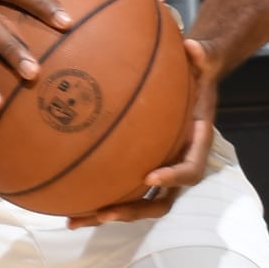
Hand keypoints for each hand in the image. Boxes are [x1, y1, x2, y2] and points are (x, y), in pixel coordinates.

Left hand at [68, 35, 217, 226]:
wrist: (195, 83)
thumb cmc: (198, 71)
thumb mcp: (204, 60)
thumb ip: (202, 56)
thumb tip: (192, 47)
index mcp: (196, 145)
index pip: (190, 170)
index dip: (173, 177)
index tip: (149, 177)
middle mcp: (178, 165)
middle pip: (160, 201)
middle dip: (133, 210)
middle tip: (105, 213)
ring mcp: (159, 172)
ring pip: (137, 203)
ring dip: (107, 214)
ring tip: (74, 220)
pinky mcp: (140, 169)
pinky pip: (120, 188)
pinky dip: (96, 198)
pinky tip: (64, 202)